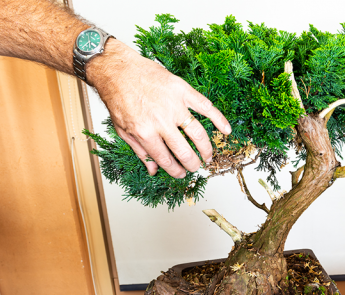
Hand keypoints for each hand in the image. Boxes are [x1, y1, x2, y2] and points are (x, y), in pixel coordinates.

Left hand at [88, 39, 230, 177]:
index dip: (175, 170)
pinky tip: (226, 130)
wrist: (117, 70)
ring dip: (206, 149)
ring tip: (208, 157)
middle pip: (184, 150)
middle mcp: (161, 121)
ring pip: (197, 133)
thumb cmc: (118, 98)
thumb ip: (139, 151)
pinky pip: (205, 106)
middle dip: (192, 164)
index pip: (165, 159)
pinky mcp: (182, 90)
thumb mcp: (122, 129)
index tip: (180, 174)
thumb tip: (153, 170)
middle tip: (195, 167)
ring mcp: (174, 105)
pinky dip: (218, 118)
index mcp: (145, 132)